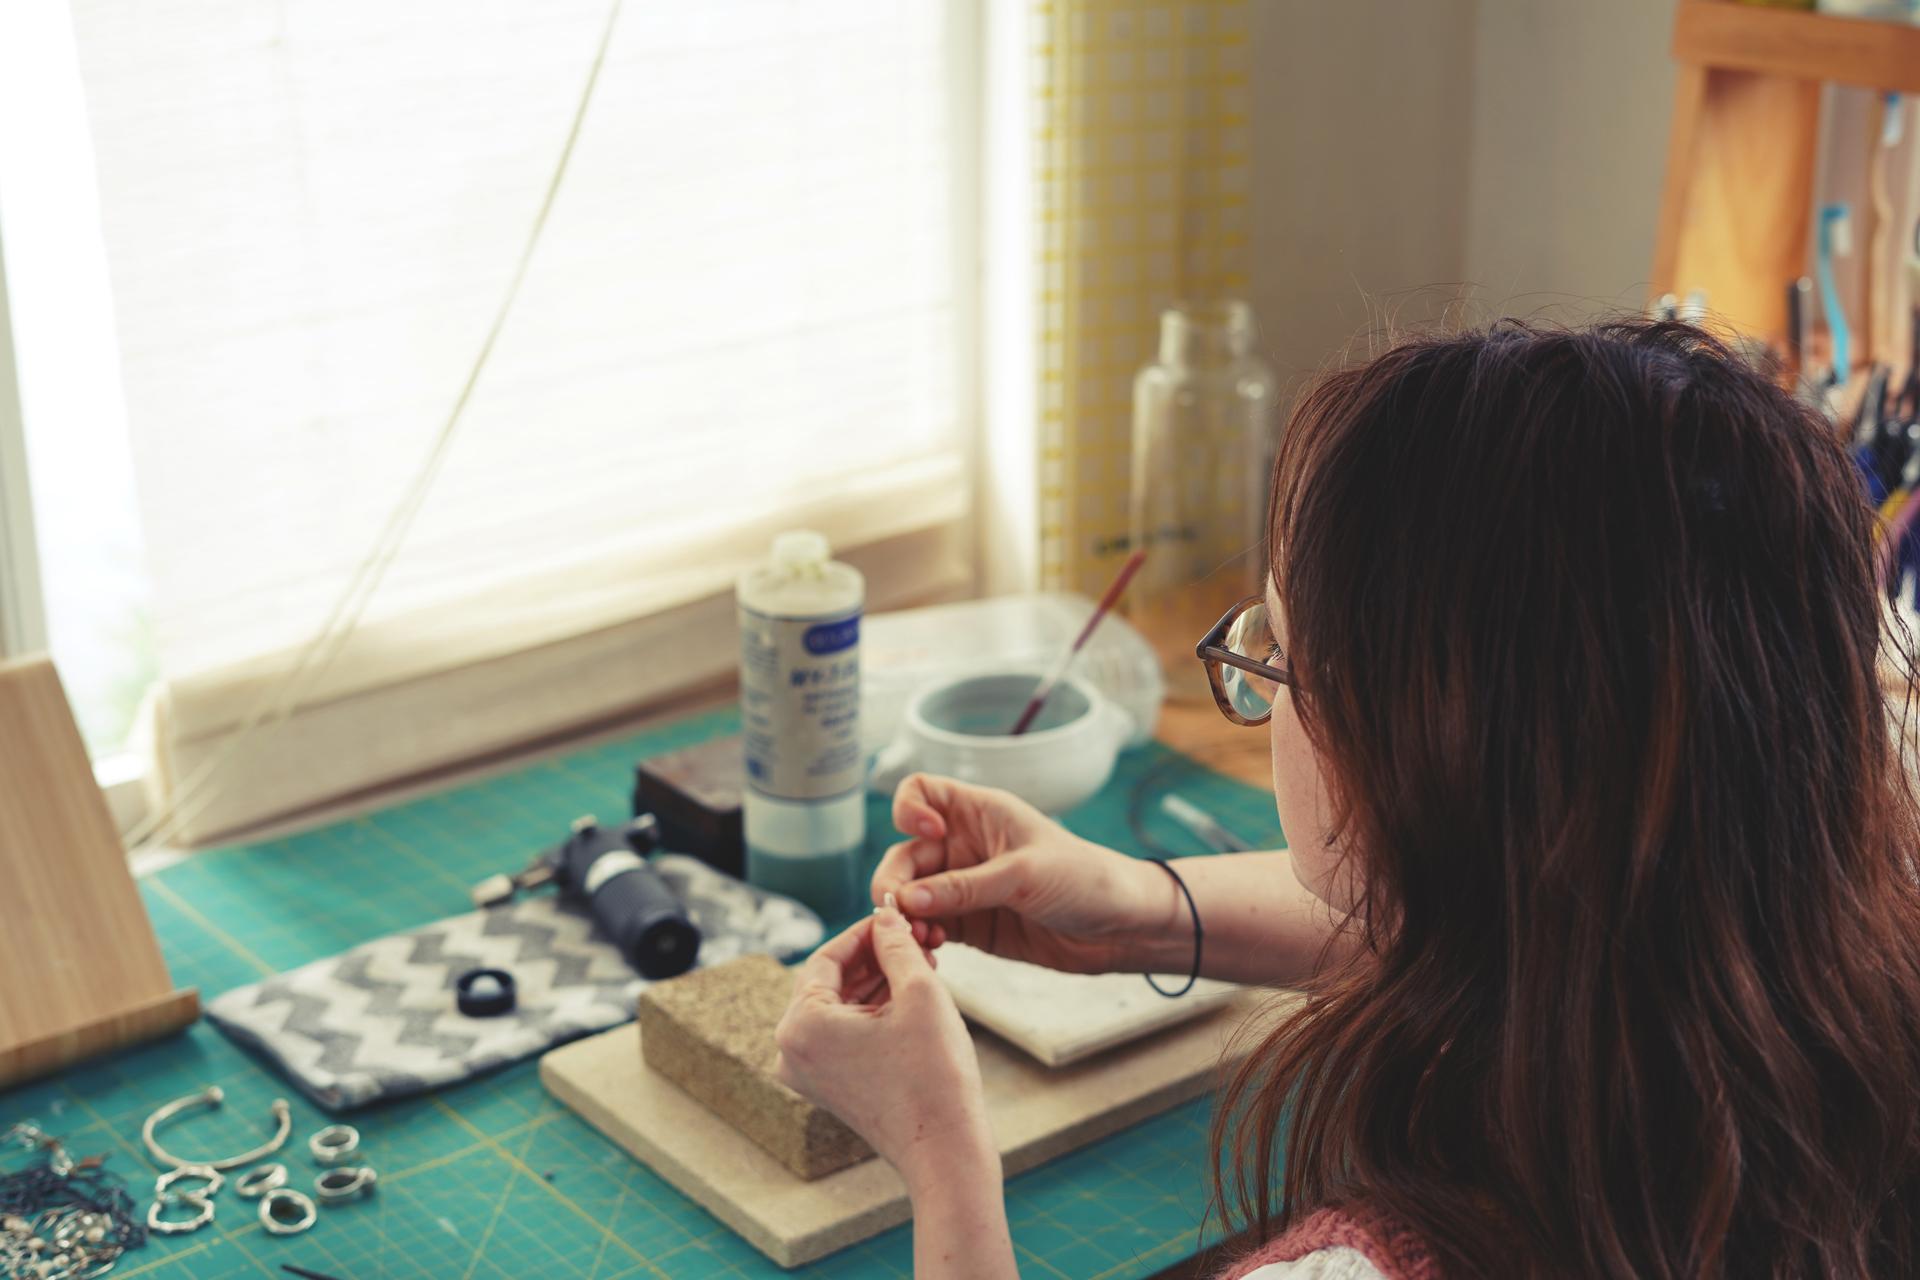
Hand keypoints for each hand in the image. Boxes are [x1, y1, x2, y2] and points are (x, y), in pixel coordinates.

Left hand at [774, 908, 995, 1188]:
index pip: (828, 957)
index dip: (866, 931)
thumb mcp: (919, 992)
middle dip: (875, 957)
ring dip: (878, 982)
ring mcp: (807, 1073)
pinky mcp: (828, 1087)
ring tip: (922, 964)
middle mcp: (790, 1051)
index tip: (898, 915)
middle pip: (831, 982)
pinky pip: (844, 1034)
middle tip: (915, 938)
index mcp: (800, 1025)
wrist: (945, 1150)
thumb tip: (885, 916)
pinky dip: (873, 1012)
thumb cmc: (933, 1074)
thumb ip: (897, 944)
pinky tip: (910, 996)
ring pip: (840, 1007)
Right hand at [872, 773, 1177, 974]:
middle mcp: (964, 846)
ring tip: (923, 939)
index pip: (919, 792)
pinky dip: (922, 937)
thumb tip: (907, 901)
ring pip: (910, 895)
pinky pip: (929, 926)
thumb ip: (964, 888)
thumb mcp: (1024, 875)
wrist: (1121, 927)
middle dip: (895, 883)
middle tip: (901, 913)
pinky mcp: (971, 924)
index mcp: (979, 813)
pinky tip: (933, 951)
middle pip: (904, 854)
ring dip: (905, 917)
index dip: (908, 809)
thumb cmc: (1085, 879)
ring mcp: (964, 886)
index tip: (926, 836)